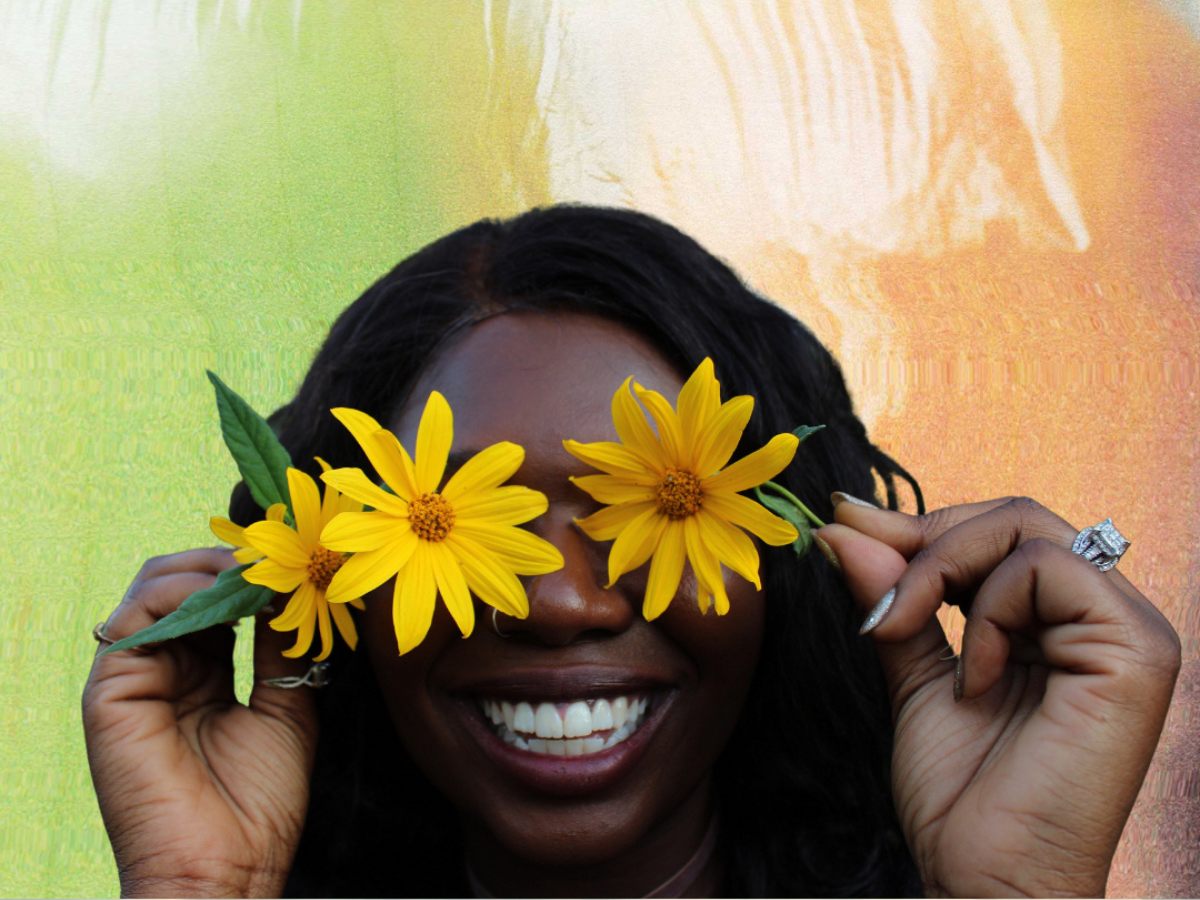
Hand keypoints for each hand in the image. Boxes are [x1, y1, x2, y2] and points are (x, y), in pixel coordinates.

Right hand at [82, 549, 317, 897]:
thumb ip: (280, 647)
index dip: (252, 573)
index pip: (217, 599)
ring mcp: (135, 676)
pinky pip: (134, 620)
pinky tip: (226, 594)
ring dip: (209, 568)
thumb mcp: (285, 707)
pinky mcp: (110, 691)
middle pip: (183, 583)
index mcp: (202, 672)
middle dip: (232, 560)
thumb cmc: (257, 803)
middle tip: (279, 552)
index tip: (298, 554)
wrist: (226, 867)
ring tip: (257, 571)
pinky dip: (179, 592)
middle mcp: (165, 668)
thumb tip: (292, 589)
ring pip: (155, 587)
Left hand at [817, 497, 1179, 897]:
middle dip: (925, 540)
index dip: (919, 525)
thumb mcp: (913, 673)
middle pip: (1014, 516)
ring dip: (942, 573)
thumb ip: (894, 595)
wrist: (988, 881)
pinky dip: (990, 610)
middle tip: (874, 592)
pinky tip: (975, 678)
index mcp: (1061, 622)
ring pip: (1026, 528)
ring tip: (909, 637)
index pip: (998, 531)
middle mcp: (1103, 617)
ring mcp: (1128, 631)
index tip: (843, 521)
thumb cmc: (960, 795)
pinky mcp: (1137, 651)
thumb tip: (844, 523)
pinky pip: (1048, 570)